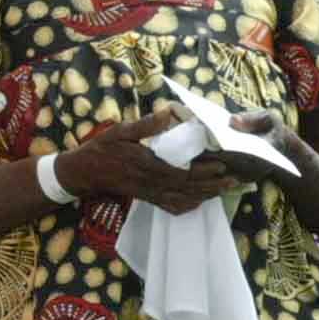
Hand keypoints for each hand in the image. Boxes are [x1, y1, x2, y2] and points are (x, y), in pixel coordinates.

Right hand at [57, 115, 226, 214]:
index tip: (221, 165)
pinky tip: (199, 203)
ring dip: (205, 195)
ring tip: (225, 190)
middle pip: (187, 186)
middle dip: (212, 184)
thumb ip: (145, 124)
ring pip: (182, 198)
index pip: (181, 170)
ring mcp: (149, 193)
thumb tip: (168, 113)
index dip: (203, 170)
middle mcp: (151, 182)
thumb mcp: (121, 131)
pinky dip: (186, 206)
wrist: (84, 173)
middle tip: (234, 180)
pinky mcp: (146, 198)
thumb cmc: (102, 149)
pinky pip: (169, 206)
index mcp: (147, 164)